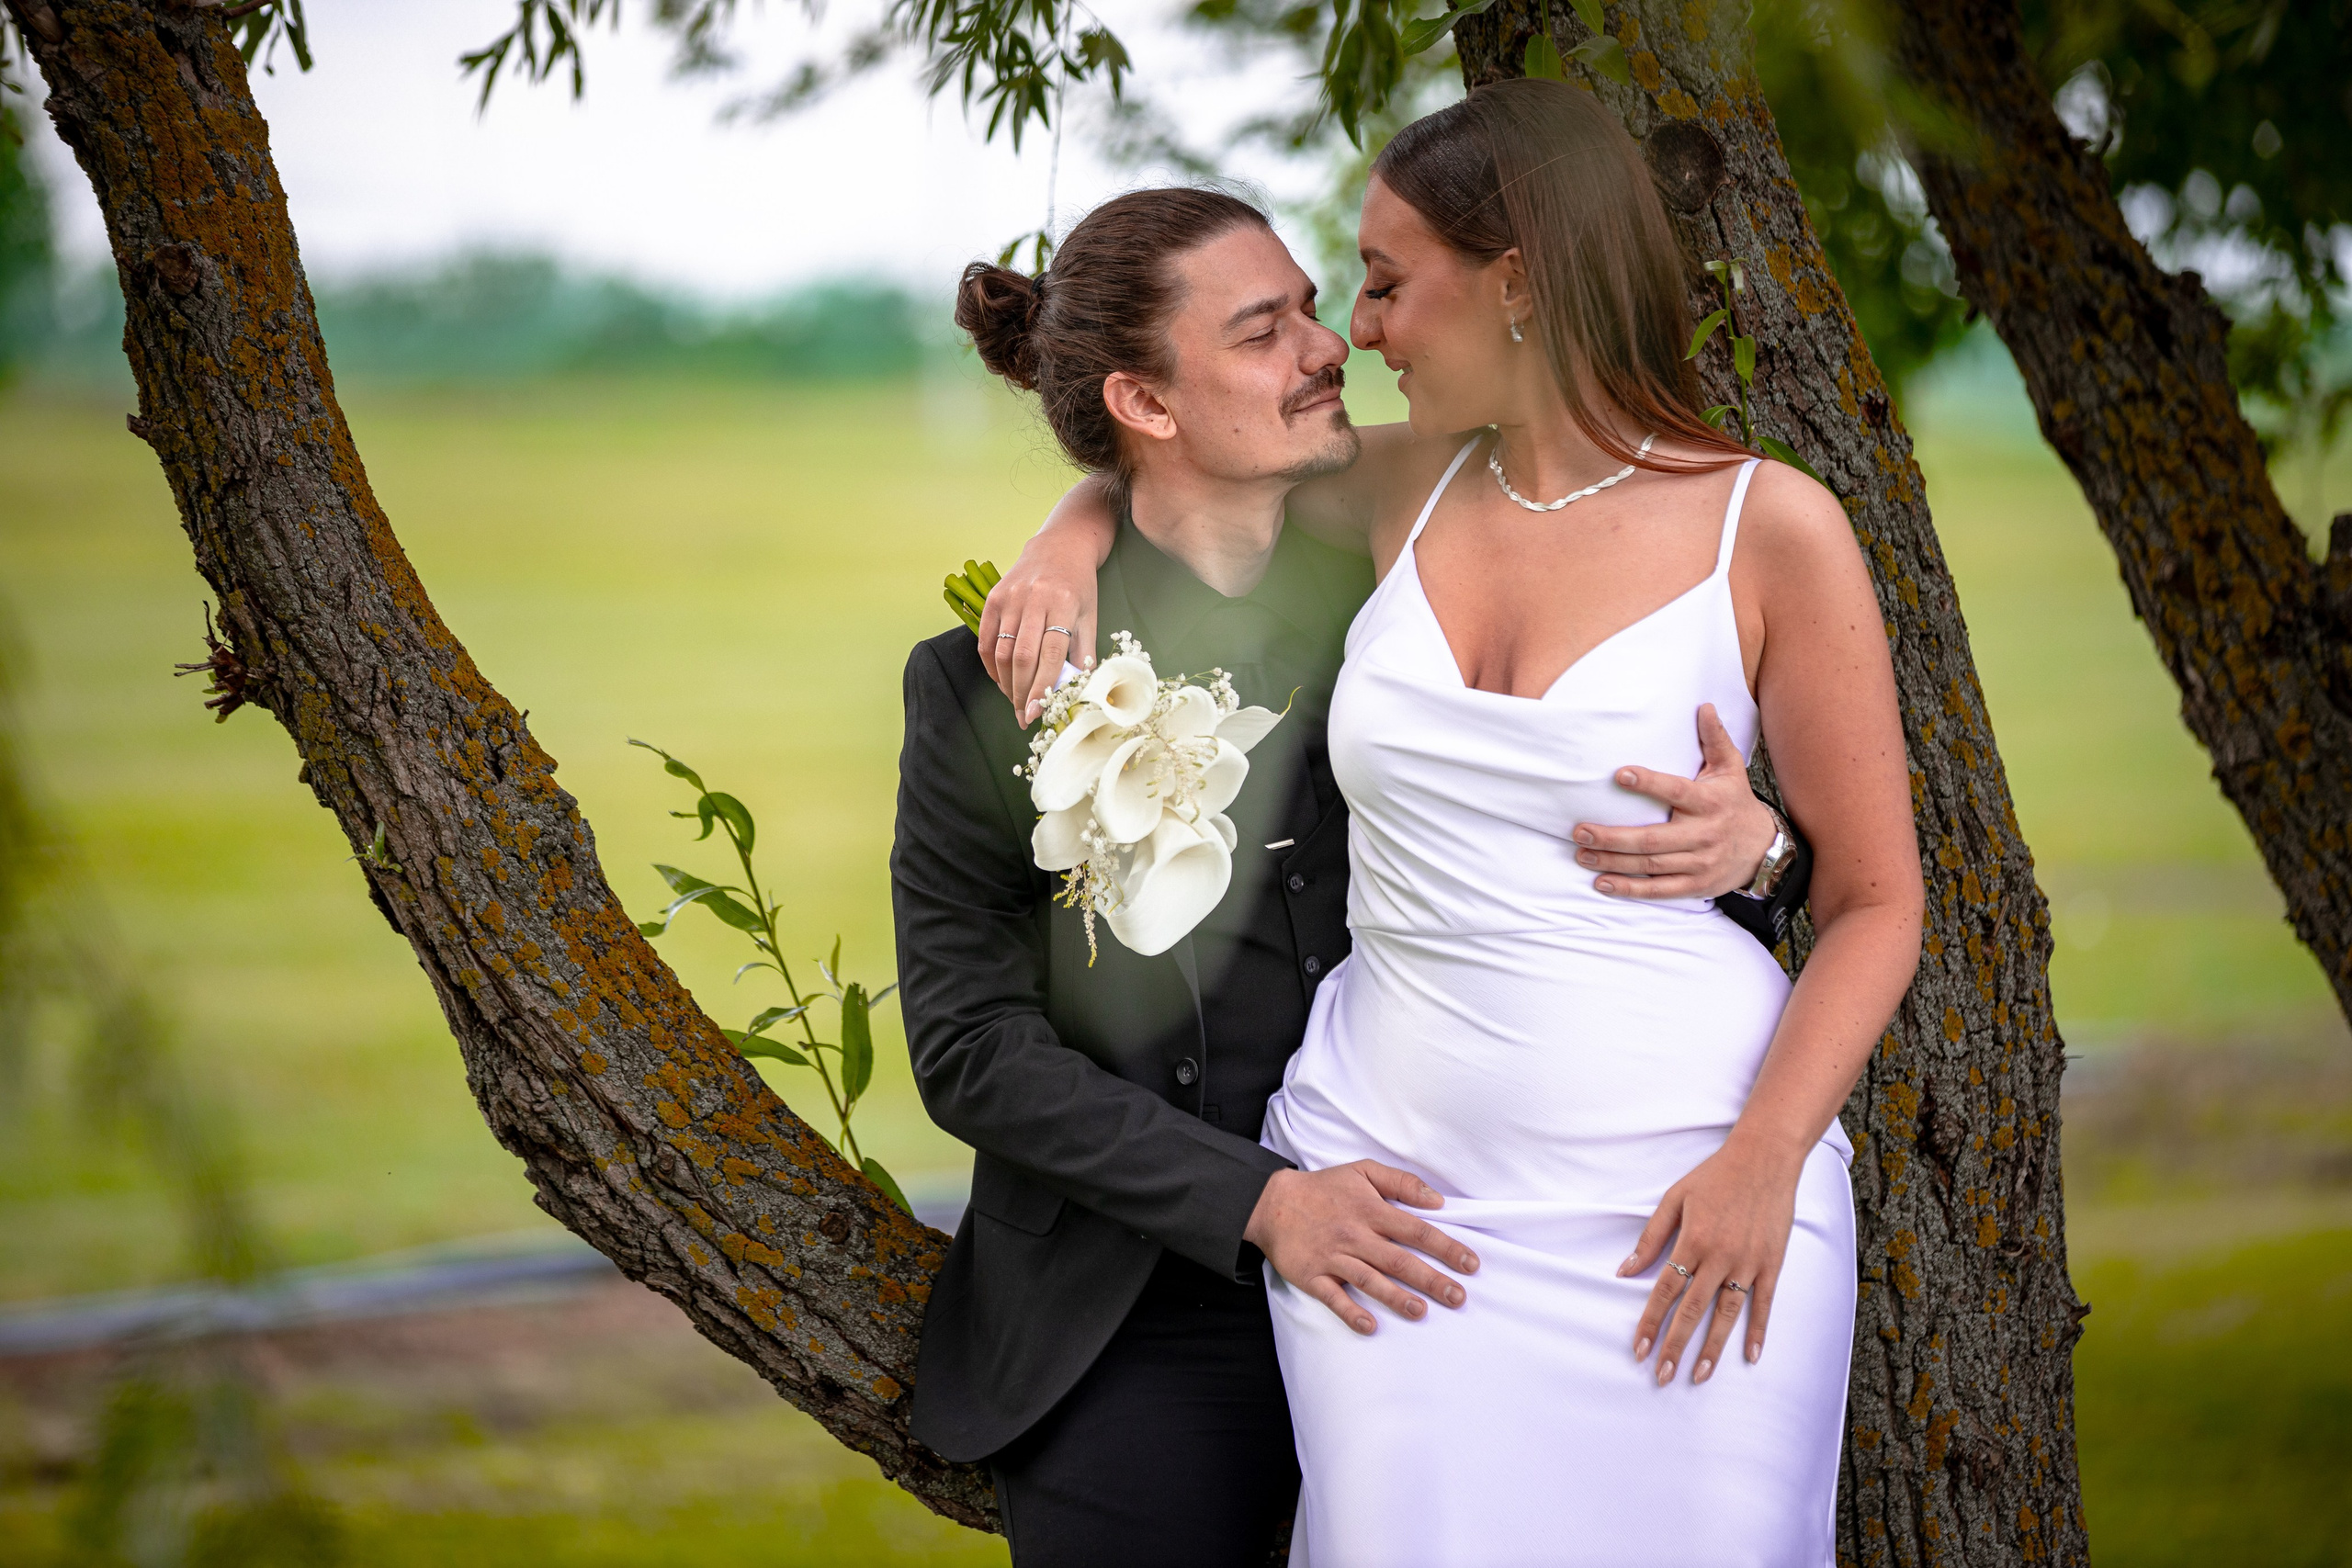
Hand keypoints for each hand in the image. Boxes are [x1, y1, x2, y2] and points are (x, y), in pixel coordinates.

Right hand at [977, 528, 1101, 724]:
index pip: (1050, 654)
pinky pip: (986, 639)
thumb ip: (1083, 653)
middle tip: (1024, 716)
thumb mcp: (1090, 616)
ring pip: (1001, 651)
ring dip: (1006, 683)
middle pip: (1022, 656)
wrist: (1060, 547)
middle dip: (1022, 692)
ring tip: (1015, 701)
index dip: (1042, 687)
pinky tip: (1001, 680)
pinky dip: (991, 665)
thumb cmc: (1079, 586)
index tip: (1036, 713)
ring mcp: (1010, 597)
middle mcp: (1034, 598)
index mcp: (1063, 603)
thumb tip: (1075, 691)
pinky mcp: (993, 597)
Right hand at [1243, 1162, 1478, 1334]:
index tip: (1471, 1264)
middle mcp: (1355, 1236)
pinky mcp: (1313, 1276)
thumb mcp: (1362, 1170)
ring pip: (1369, 1280)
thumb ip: (1401, 1182)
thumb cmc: (1324, 1188)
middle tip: (1458, 1297)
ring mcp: (1333, 1258)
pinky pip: (1333, 1298)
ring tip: (1421, 1311)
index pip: (1416, 1230)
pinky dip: (1351, 1312)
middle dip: (1431, 1279)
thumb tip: (1437, 1200)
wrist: (1272, 1202)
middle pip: (1399, 1260)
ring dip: (1396, 1297)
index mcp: (1371, 1210)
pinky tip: (1370, 1326)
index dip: (1446, 1247)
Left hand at [1573, 704, 1776, 900]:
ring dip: (1613, 861)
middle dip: (1613, 837)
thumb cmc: (1735, 802)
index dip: (1649, 784)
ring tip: (1582, 854)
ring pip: (1651, 865)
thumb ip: (1714, 740)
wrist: (1765, 849)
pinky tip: (1602, 883)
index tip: (1620, 774)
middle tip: (1580, 831)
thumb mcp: (1730, 769)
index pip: (1675, 791)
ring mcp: (1699, 863)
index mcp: (1708, 802)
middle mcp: (1703, 834)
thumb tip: (1704, 706)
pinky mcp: (1695, 886)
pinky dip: (1630, 889)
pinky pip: (1659, 889)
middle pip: (1653, 838)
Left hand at [1618, 1134, 1801, 1383]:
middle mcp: (1720, 1257)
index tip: (1638, 1349)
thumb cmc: (1715, 1176)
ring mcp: (1748, 1262)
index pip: (1665, 1291)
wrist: (1764, 1158)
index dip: (1649, 1322)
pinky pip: (1764, 1303)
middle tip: (1662, 1376)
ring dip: (1712, 1348)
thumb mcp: (1675, 1198)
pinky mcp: (1772, 1263)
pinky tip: (1751, 1356)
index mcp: (1692, 1241)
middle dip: (1675, 1346)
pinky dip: (1758, 1331)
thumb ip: (1650, 1237)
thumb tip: (1624, 1270)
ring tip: (1698, 1376)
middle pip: (1692, 1310)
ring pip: (1727, 1314)